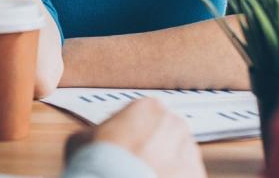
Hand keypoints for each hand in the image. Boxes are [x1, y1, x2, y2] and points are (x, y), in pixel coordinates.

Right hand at [66, 98, 205, 177]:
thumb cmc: (97, 165)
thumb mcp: (82, 139)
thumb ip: (98, 132)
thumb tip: (96, 139)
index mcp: (148, 108)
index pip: (145, 117)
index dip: (133, 133)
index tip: (127, 146)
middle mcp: (174, 125)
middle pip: (167, 135)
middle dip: (155, 148)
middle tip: (136, 165)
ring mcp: (188, 151)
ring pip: (180, 157)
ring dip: (167, 166)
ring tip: (145, 175)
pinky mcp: (196, 175)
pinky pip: (186, 175)